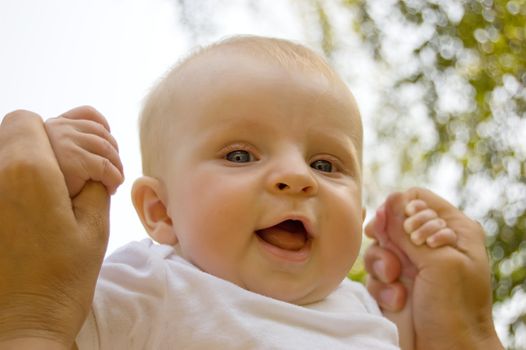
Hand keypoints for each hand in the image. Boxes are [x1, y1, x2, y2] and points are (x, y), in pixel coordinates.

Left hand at [0, 109, 110, 348]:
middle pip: (20, 129)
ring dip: (44, 157)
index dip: (69, 136)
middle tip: (93, 177)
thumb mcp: (94, 228)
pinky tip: (50, 194)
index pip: (33, 120)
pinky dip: (25, 174)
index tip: (94, 172)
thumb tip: (90, 164)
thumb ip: (94, 181)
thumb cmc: (60, 281)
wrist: (19, 326)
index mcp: (26, 173)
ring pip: (6, 148)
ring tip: (72, 187)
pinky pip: (1, 174)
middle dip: (62, 143)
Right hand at [364, 188, 502, 349]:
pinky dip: (381, 286)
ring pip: (378, 246)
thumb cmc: (455, 309)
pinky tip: (397, 300)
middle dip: (386, 237)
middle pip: (392, 221)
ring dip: (381, 263)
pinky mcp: (393, 285)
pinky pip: (373, 273)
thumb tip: (392, 197)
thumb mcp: (439, 263)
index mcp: (452, 231)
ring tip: (395, 280)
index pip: (418, 200)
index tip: (392, 223)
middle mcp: (429, 245)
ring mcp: (410, 265)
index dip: (401, 207)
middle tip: (386, 248)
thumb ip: (410, 230)